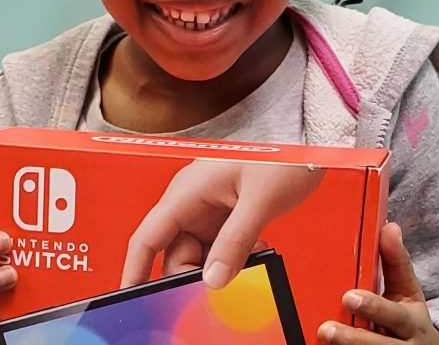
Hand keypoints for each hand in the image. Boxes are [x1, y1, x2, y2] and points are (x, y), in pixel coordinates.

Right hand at [121, 159, 324, 289]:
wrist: (308, 141)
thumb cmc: (281, 155)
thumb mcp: (259, 201)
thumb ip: (235, 242)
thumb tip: (213, 279)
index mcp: (187, 191)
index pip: (148, 236)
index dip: (135, 268)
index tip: (130, 297)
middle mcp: (192, 201)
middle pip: (175, 253)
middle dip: (193, 276)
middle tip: (219, 290)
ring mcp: (209, 209)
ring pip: (199, 255)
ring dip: (218, 268)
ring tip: (248, 265)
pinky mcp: (226, 216)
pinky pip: (218, 248)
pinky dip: (232, 259)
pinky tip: (254, 255)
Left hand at [319, 223, 438, 344]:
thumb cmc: (408, 317)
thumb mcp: (407, 289)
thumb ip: (396, 261)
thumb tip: (390, 227)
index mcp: (412, 322)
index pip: (395, 315)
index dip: (373, 307)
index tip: (349, 297)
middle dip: (354, 338)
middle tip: (326, 328)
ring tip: (324, 337)